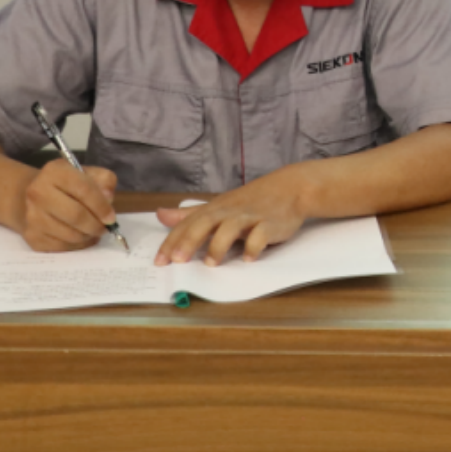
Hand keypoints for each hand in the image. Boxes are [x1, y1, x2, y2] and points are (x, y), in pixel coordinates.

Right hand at [18, 159, 118, 252]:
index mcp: (54, 172)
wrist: (33, 198)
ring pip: (69, 235)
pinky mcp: (32, 236)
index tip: (111, 218)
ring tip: (93, 231)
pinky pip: (61, 247)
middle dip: (96, 225)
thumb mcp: (86, 173)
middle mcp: (38, 193)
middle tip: (105, 228)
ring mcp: (32, 216)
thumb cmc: (66, 185)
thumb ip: (103, 180)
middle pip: (76, 215)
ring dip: (87, 236)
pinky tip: (81, 237)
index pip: (84, 189)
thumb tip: (108, 197)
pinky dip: (76, 246)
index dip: (101, 206)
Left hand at [154, 170, 308, 265]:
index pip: (189, 224)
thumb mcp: (219, 205)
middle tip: (177, 261)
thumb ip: (190, 213)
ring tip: (210, 263)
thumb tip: (160, 215)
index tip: (159, 261)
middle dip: (190, 241)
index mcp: (216, 208)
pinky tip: (248, 259)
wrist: (291, 188)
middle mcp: (230, 211)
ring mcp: (251, 217)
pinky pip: (261, 234)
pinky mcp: (270, 224)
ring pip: (231, 227)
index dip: (173, 242)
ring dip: (219, 245)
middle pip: (206, 223)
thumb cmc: (252, 200)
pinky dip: (254, 246)